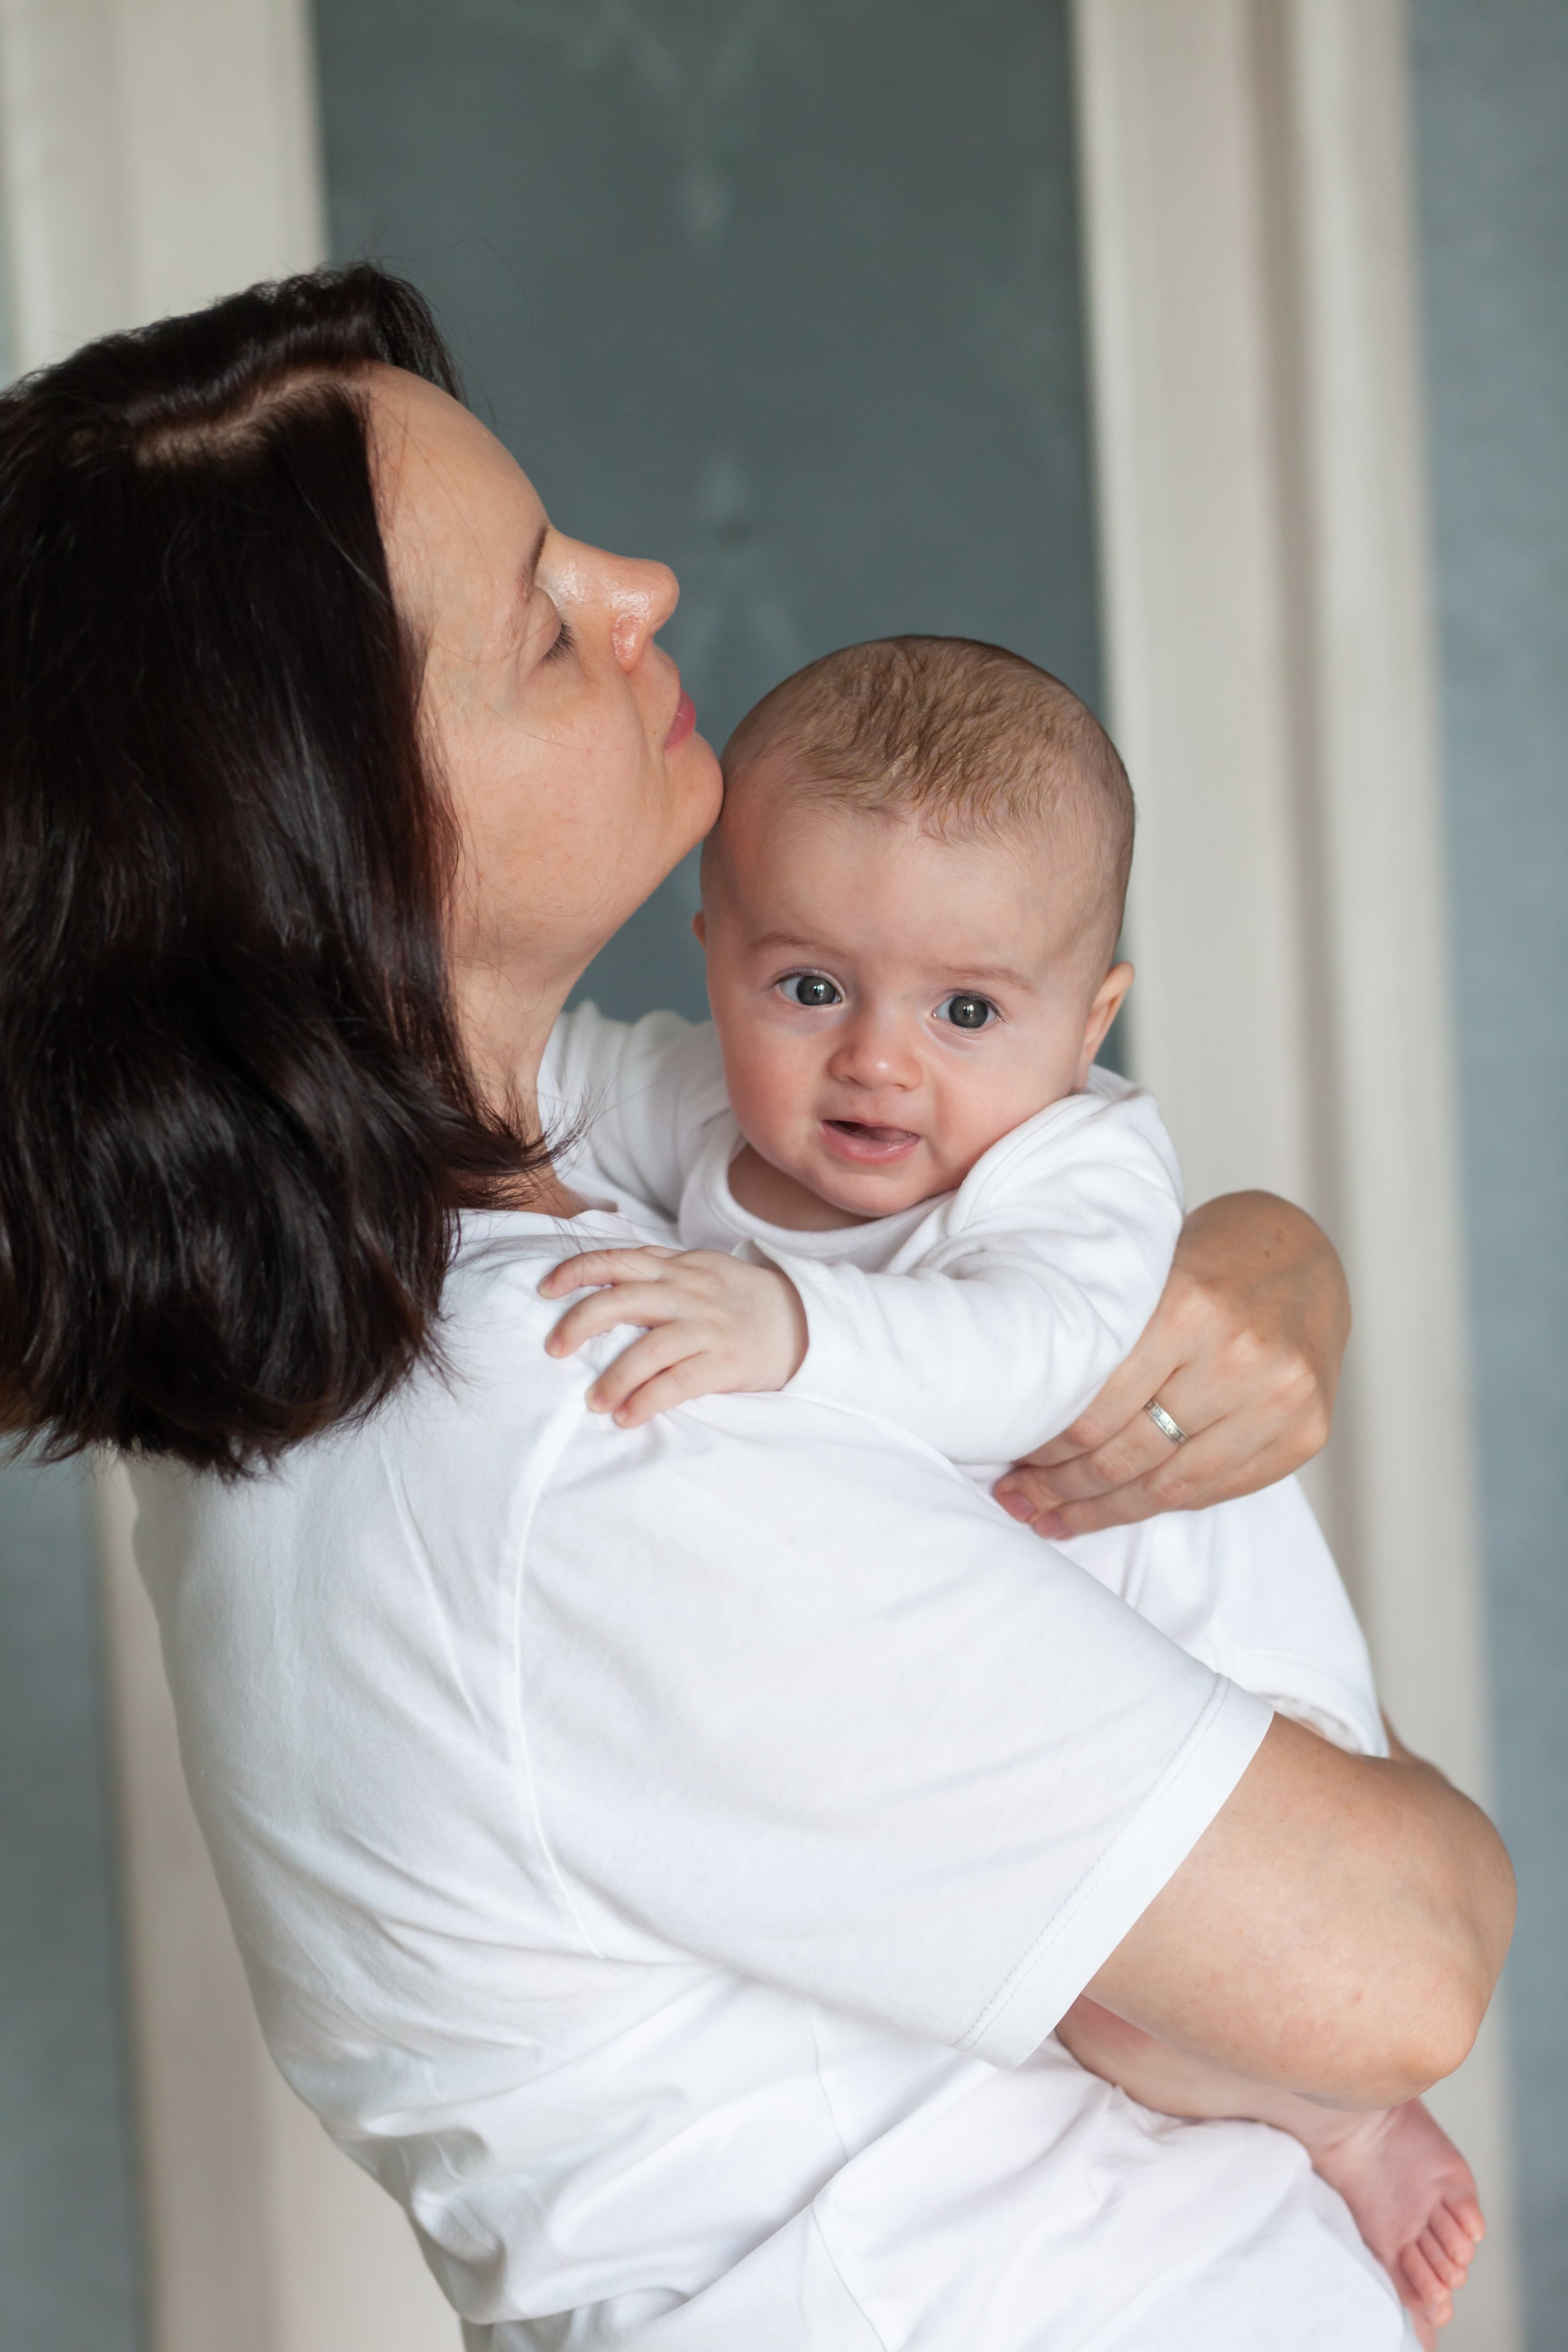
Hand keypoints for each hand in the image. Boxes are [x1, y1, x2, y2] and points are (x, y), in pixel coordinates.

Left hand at [539, 1246, 807, 1426]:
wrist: (806, 1320)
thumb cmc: (743, 1299)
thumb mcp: (702, 1269)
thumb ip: (658, 1271)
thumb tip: (603, 1279)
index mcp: (678, 1268)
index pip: (618, 1258)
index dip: (576, 1270)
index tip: (546, 1288)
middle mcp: (688, 1292)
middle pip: (620, 1299)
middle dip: (579, 1322)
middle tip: (554, 1349)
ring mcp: (707, 1327)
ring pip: (648, 1348)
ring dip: (613, 1378)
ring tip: (594, 1402)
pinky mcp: (725, 1361)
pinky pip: (678, 1382)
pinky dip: (648, 1400)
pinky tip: (628, 1416)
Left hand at [994, 1191, 1348, 1537]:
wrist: (1304, 1252)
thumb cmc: (1208, 1258)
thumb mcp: (1149, 1274)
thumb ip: (1105, 1339)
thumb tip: (1027, 1414)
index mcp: (1189, 1306)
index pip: (1098, 1407)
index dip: (1046, 1446)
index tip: (1010, 1459)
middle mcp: (1239, 1358)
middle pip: (1129, 1454)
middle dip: (1062, 1487)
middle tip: (1018, 1499)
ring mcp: (1280, 1400)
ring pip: (1170, 1486)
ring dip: (1103, 1510)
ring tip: (1054, 1519)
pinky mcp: (1306, 1433)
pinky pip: (1217, 1490)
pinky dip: (1162, 1503)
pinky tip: (1120, 1508)